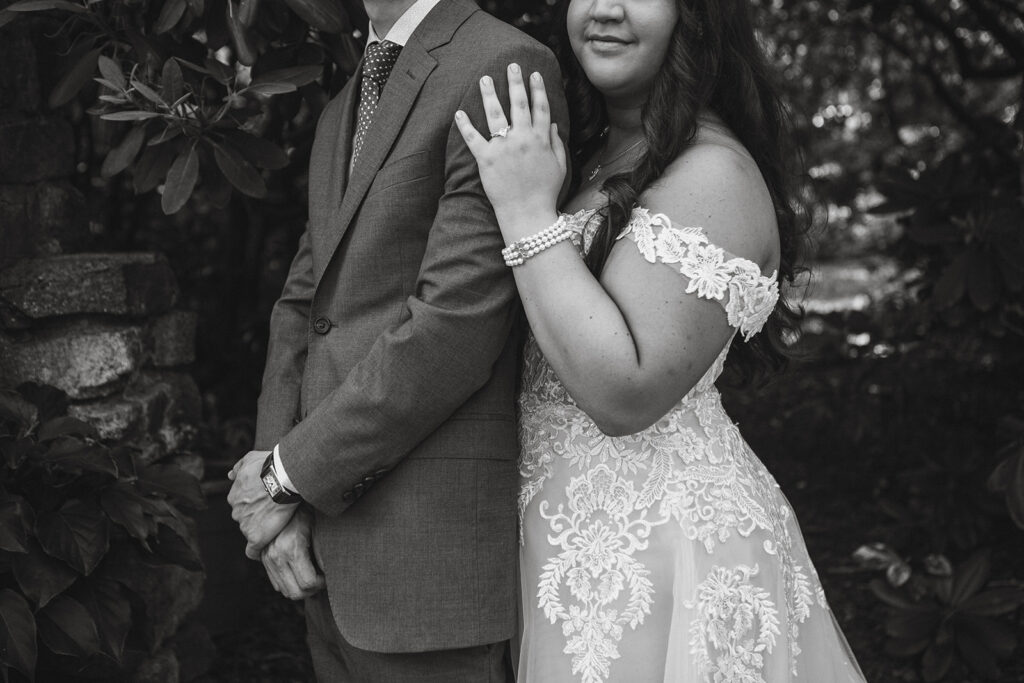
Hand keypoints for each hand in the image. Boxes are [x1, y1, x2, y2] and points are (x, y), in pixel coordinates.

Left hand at [227, 450, 298, 559]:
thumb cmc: (268, 466)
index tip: (265, 503)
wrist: (282, 478)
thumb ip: (238, 468)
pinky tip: (263, 552)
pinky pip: (253, 550)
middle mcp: (236, 511)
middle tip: (273, 513)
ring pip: (250, 531)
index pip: (242, 505)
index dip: (254, 505)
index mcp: (235, 496)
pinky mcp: (256, 537)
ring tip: (277, 526)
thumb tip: (229, 475)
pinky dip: (257, 551)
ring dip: (261, 530)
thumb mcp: (250, 459)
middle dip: (256, 517)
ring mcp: (245, 525)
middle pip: (245, 518)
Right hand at [261, 507, 324, 599]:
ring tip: (311, 573)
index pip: (308, 583)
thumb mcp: (317, 526)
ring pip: (283, 589)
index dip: (322, 583)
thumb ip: (323, 551)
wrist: (280, 495)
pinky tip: (299, 569)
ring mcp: (266, 557)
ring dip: (299, 587)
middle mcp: (275, 556)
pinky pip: (275, 581)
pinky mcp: (263, 557)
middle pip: (295, 592)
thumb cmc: (303, 508)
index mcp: (291, 548)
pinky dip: (288, 581)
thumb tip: (330, 571)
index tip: (328, 575)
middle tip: (321, 578)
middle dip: (311, 590)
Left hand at [455, 63, 566, 240]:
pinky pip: (473, 138)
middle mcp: (523, 138)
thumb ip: (557, 143)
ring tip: (484, 79)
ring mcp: (503, 147)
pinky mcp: (486, 159)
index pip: (540, 108)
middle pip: (519, 103)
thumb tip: (554, 125)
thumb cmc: (545, 192)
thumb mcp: (559, 166)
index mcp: (541, 139)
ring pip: (495, 114)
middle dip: (515, 82)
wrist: (528, 213)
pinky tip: (459, 113)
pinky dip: (465, 126)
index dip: (538, 89)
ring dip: (489, 94)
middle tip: (511, 65)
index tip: (534, 75)